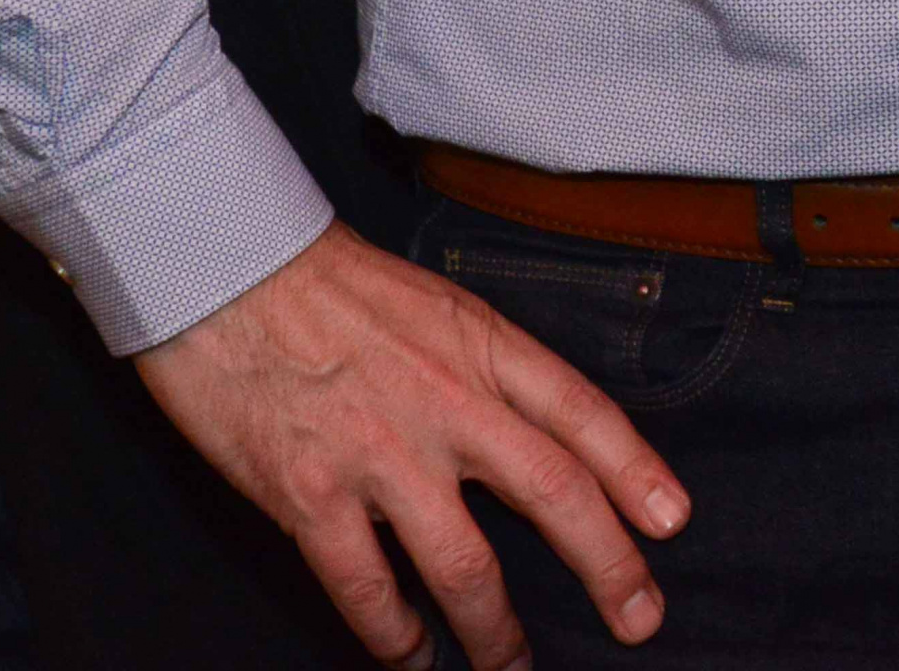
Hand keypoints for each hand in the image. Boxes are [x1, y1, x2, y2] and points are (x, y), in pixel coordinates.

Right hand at [131, 223, 688, 665]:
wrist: (224, 266)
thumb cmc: (330, 287)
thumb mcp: (437, 305)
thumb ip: (487, 369)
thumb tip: (536, 434)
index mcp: (484, 346)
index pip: (583, 413)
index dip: (637, 471)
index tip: (673, 522)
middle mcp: (448, 401)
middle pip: (554, 493)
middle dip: (607, 565)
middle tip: (639, 620)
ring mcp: (380, 452)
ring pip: (466, 563)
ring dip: (496, 629)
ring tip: (511, 663)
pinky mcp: (308, 494)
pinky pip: (365, 587)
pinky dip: (393, 635)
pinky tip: (409, 654)